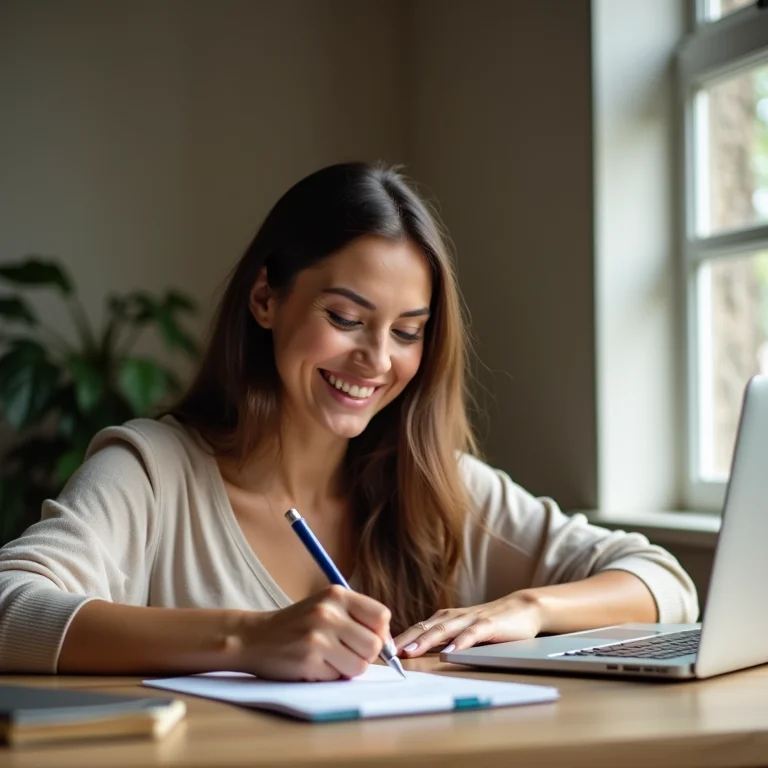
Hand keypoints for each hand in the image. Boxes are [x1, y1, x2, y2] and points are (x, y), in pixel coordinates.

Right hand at [238, 585, 390, 680]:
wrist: (255, 637)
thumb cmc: (298, 625)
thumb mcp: (326, 607)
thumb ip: (357, 619)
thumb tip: (390, 646)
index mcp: (336, 594)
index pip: (381, 616)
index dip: (381, 633)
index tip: (368, 640)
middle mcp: (328, 612)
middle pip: (374, 644)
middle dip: (365, 655)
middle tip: (346, 653)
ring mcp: (317, 636)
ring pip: (360, 665)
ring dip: (348, 668)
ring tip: (328, 658)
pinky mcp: (308, 660)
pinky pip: (338, 677)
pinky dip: (330, 676)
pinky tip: (313, 665)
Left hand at [394, 592, 542, 657]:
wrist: (521, 609)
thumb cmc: (489, 623)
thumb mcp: (462, 630)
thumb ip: (442, 638)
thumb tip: (415, 652)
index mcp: (445, 618)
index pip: (417, 627)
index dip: (400, 637)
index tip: (381, 648)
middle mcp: (454, 616)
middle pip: (425, 627)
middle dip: (405, 639)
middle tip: (387, 651)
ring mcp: (471, 619)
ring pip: (444, 629)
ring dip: (426, 640)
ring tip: (410, 651)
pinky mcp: (489, 625)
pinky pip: (472, 634)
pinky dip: (460, 643)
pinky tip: (450, 652)